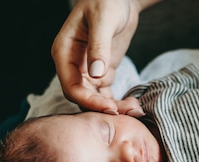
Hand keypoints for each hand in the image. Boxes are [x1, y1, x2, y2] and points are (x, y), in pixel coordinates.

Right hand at [52, 0, 152, 114]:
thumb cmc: (106, 1)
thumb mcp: (103, 20)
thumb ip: (99, 46)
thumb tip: (95, 74)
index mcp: (64, 52)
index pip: (71, 86)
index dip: (89, 101)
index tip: (111, 108)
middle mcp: (72, 65)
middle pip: (82, 97)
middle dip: (103, 108)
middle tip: (128, 113)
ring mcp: (86, 71)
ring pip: (94, 99)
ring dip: (113, 108)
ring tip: (135, 110)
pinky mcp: (101, 73)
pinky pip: (105, 94)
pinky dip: (117, 102)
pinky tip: (132, 106)